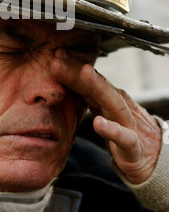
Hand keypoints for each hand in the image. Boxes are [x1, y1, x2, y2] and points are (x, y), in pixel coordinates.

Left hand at [50, 49, 161, 184]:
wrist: (155, 156)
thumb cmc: (125, 130)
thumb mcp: (103, 111)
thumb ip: (87, 96)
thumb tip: (63, 78)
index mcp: (107, 98)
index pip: (88, 80)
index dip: (71, 67)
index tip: (55, 54)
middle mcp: (118, 106)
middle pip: (96, 86)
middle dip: (77, 71)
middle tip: (58, 59)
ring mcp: (127, 124)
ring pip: (112, 103)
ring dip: (98, 87)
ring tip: (84, 73)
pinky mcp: (132, 147)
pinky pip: (124, 138)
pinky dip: (112, 130)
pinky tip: (98, 124)